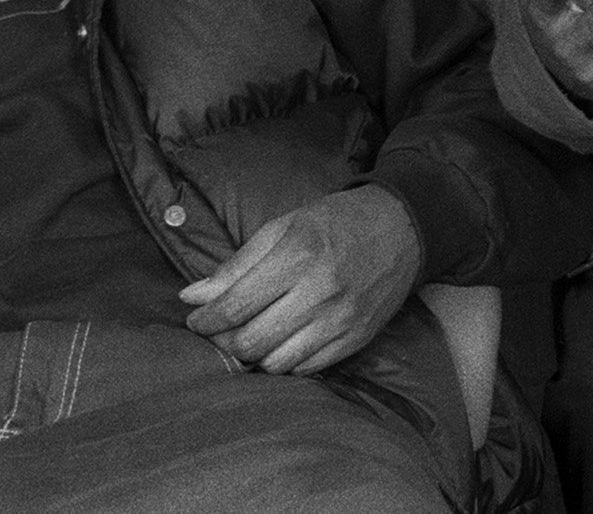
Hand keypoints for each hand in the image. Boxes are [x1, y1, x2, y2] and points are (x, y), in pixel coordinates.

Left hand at [178, 184, 422, 373]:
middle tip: (214, 334)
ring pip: (278, 363)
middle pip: (253, 340)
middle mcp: (320, 292)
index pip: (237, 304)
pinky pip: (308, 368)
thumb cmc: (333, 222)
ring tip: (243, 341)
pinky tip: (275, 347)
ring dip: (252, 358)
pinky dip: (284, 363)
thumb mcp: (281, 227)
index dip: (206, 319)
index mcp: (297, 256)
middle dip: (223, 343)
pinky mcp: (357, 340)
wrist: (400, 229)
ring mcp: (341, 321)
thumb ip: (236, 265)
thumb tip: (192, 296)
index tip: (193, 321)